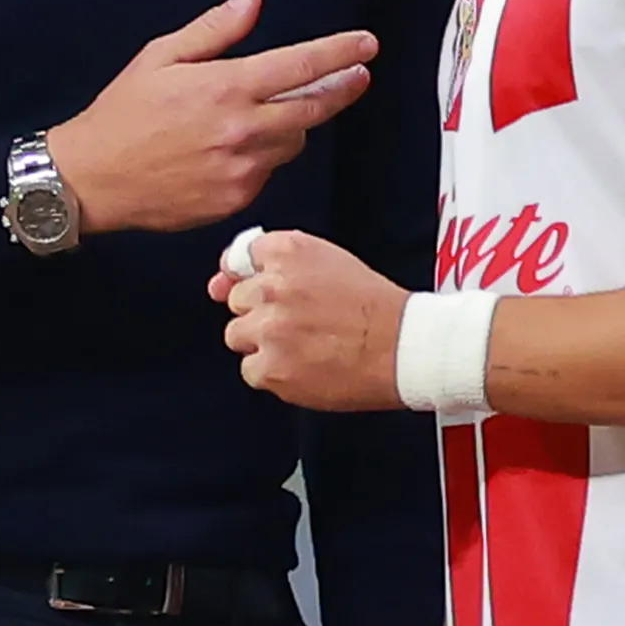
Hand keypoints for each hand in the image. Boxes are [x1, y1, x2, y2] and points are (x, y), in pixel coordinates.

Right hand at [48, 0, 374, 235]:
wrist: (94, 178)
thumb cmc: (123, 114)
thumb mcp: (161, 57)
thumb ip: (215, 30)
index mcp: (225, 87)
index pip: (301, 66)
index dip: (340, 54)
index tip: (366, 45)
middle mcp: (241, 130)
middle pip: (314, 108)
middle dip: (341, 88)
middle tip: (358, 76)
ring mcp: (242, 169)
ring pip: (293, 141)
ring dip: (293, 123)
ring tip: (268, 112)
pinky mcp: (237, 199)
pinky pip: (268, 171)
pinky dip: (263, 155)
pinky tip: (234, 147)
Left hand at [211, 227, 407, 408]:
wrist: (404, 347)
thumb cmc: (374, 307)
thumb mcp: (329, 261)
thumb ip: (277, 265)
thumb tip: (221, 282)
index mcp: (289, 252)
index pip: (241, 259)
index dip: (254, 278)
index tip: (268, 291)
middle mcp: (273, 287)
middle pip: (238, 301)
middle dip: (261, 312)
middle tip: (300, 323)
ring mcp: (269, 329)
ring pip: (238, 336)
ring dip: (262, 343)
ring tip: (303, 346)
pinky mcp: (272, 368)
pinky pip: (251, 371)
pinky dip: (273, 373)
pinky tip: (305, 366)